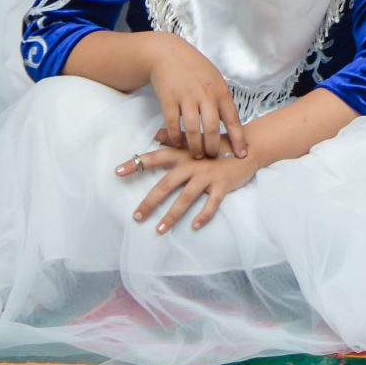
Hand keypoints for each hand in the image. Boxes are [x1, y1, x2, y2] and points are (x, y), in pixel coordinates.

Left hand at [117, 140, 256, 233]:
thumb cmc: (219, 146)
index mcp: (183, 154)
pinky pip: (211, 203)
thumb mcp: (196, 141)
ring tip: (159, 229)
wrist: (249, 147)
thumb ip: (174, 140)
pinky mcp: (222, 185)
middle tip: (136, 217)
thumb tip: (154, 135)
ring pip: (186, 198)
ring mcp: (208, 176)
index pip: (155, 158)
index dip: (135, 165)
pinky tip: (195, 226)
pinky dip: (204, 215)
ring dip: (172, 215)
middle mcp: (192, 164)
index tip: (117, 172)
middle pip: (166, 185)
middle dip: (150, 202)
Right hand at [143, 33, 247, 160]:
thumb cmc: (195, 68)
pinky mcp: (168, 99)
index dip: (238, 139)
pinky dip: (175, 137)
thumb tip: (229, 122)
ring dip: (194, 146)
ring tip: (197, 154)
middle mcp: (205, 95)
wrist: (168, 54)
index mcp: (220, 91)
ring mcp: (186, 97)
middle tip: (213, 157)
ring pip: (192, 129)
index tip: (242, 154)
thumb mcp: (215, 79)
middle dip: (213, 147)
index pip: (233, 119)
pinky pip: (172, 124)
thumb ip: (221, 100)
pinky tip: (177, 143)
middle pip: (211, 128)